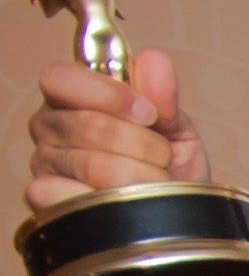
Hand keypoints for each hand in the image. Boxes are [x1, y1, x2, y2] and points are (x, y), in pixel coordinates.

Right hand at [27, 49, 205, 208]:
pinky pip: (65, 195)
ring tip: (154, 181)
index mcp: (72, 96)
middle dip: (141, 144)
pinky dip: (107, 200)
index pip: (62, 78)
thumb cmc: (169, 167)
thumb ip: (163, 95)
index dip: (108, 94)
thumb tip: (153, 60)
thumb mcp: (176, 128)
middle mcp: (50, 126)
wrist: (176, 215)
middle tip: (162, 156)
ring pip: (89, 164)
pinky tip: (125, 201)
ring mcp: (45, 163)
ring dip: (138, 176)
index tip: (149, 114)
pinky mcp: (46, 199)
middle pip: (87, 125)